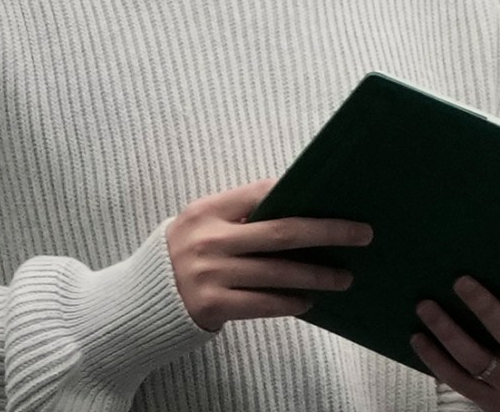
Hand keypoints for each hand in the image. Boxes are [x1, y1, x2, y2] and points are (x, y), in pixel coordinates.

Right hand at [167, 176, 372, 331]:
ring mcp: (210, 274)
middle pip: (282, 233)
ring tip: (345, 277)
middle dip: (328, 232)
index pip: (262, 193)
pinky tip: (309, 302)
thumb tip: (296, 210)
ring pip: (279, 273)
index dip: (300, 194)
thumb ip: (236, 219)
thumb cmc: (180, 259)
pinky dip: (291, 303)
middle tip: (362, 233)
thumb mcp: (198, 228)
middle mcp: (208, 239)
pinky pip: (264, 304)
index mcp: (206, 210)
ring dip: (318, 275)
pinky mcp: (212, 306)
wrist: (136, 303)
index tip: (336, 197)